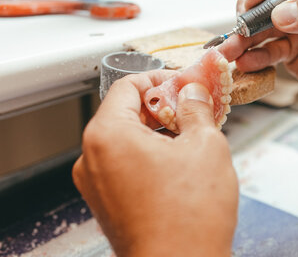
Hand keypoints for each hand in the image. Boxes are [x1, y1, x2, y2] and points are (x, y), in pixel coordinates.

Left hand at [73, 71, 237, 256]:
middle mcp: (92, 158)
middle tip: (193, 108)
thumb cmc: (188, 219)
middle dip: (162, 106)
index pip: (127, 86)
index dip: (159, 78)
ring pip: (126, 140)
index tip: (182, 83)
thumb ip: (197, 109)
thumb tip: (193, 93)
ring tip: (191, 137)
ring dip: (157, 132)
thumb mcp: (205, 146)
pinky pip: (125, 165)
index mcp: (107, 135)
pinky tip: (178, 164)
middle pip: (125, 112)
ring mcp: (97, 184)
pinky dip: (149, 156)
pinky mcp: (107, 204)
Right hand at [219, 0, 297, 109]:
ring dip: (243, 38)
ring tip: (232, 51)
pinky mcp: (288, 51)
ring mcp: (295, 27)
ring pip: (260, 27)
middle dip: (248, 13)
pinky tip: (247, 63)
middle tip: (239, 28)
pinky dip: (253, 57)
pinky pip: (264, 51)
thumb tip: (283, 12)